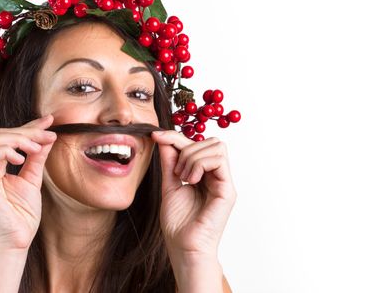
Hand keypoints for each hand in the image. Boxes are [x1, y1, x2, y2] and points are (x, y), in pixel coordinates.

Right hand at [0, 114, 56, 251]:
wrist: (16, 243)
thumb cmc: (22, 216)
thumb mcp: (33, 180)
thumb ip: (37, 158)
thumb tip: (48, 137)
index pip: (8, 137)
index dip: (28, 126)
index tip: (49, 120)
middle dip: (26, 130)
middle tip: (48, 133)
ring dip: (17, 139)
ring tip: (36, 147)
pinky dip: (6, 151)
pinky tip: (21, 159)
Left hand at [151, 131, 236, 259]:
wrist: (183, 247)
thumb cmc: (178, 223)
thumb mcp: (169, 184)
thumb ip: (169, 162)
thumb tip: (163, 138)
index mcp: (205, 175)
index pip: (196, 143)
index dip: (176, 136)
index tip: (156, 135)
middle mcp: (217, 176)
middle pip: (210, 141)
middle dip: (187, 148)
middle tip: (177, 171)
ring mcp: (223, 182)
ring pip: (216, 146)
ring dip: (193, 157)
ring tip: (184, 178)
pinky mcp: (227, 190)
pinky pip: (219, 160)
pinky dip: (200, 164)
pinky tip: (191, 180)